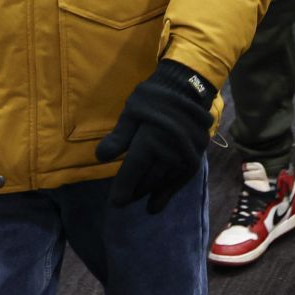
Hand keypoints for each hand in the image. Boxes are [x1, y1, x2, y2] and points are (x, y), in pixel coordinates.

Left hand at [96, 60, 215, 213]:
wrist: (188, 87)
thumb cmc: (155, 98)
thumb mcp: (132, 111)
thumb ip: (119, 136)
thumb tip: (100, 157)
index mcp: (151, 139)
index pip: (133, 171)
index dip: (123, 188)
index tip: (115, 202)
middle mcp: (170, 152)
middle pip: (148, 180)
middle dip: (134, 191)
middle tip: (123, 198)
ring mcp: (184, 156)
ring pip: (163, 182)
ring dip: (148, 192)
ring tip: (137, 197)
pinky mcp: (195, 158)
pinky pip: (179, 181)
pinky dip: (166, 194)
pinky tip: (154, 206)